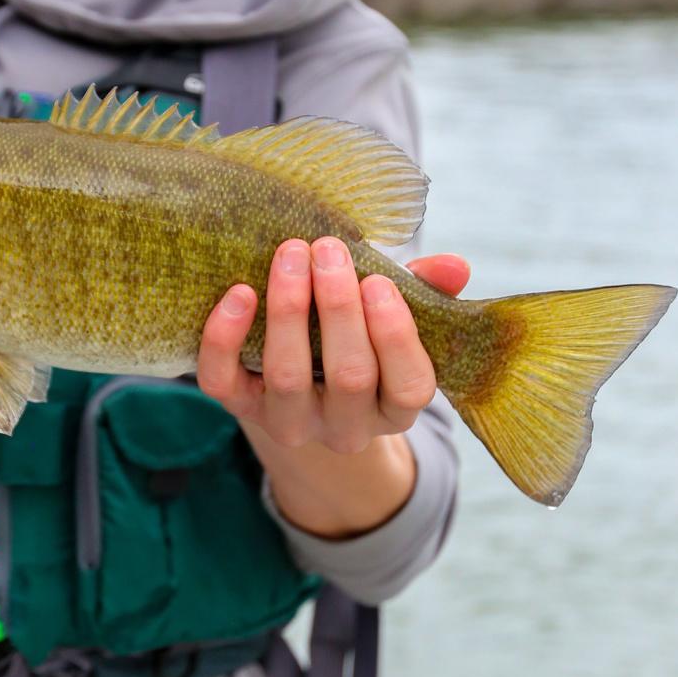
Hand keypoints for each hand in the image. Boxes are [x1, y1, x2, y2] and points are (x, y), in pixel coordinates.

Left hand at [197, 237, 468, 453]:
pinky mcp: (239, 408)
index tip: (378, 281)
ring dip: (288, 310)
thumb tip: (455, 266)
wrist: (296, 385)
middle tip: (327, 248)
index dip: (396, 335)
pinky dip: (225, 337)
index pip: (409, 387)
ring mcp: (289, 422)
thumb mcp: (392, 320)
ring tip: (290, 255)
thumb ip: (424, 293)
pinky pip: (223, 381)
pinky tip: (239, 293)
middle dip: (338, 308)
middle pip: (349, 377)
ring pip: (288, 377)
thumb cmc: (356, 338)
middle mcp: (345, 427)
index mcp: (394, 409)